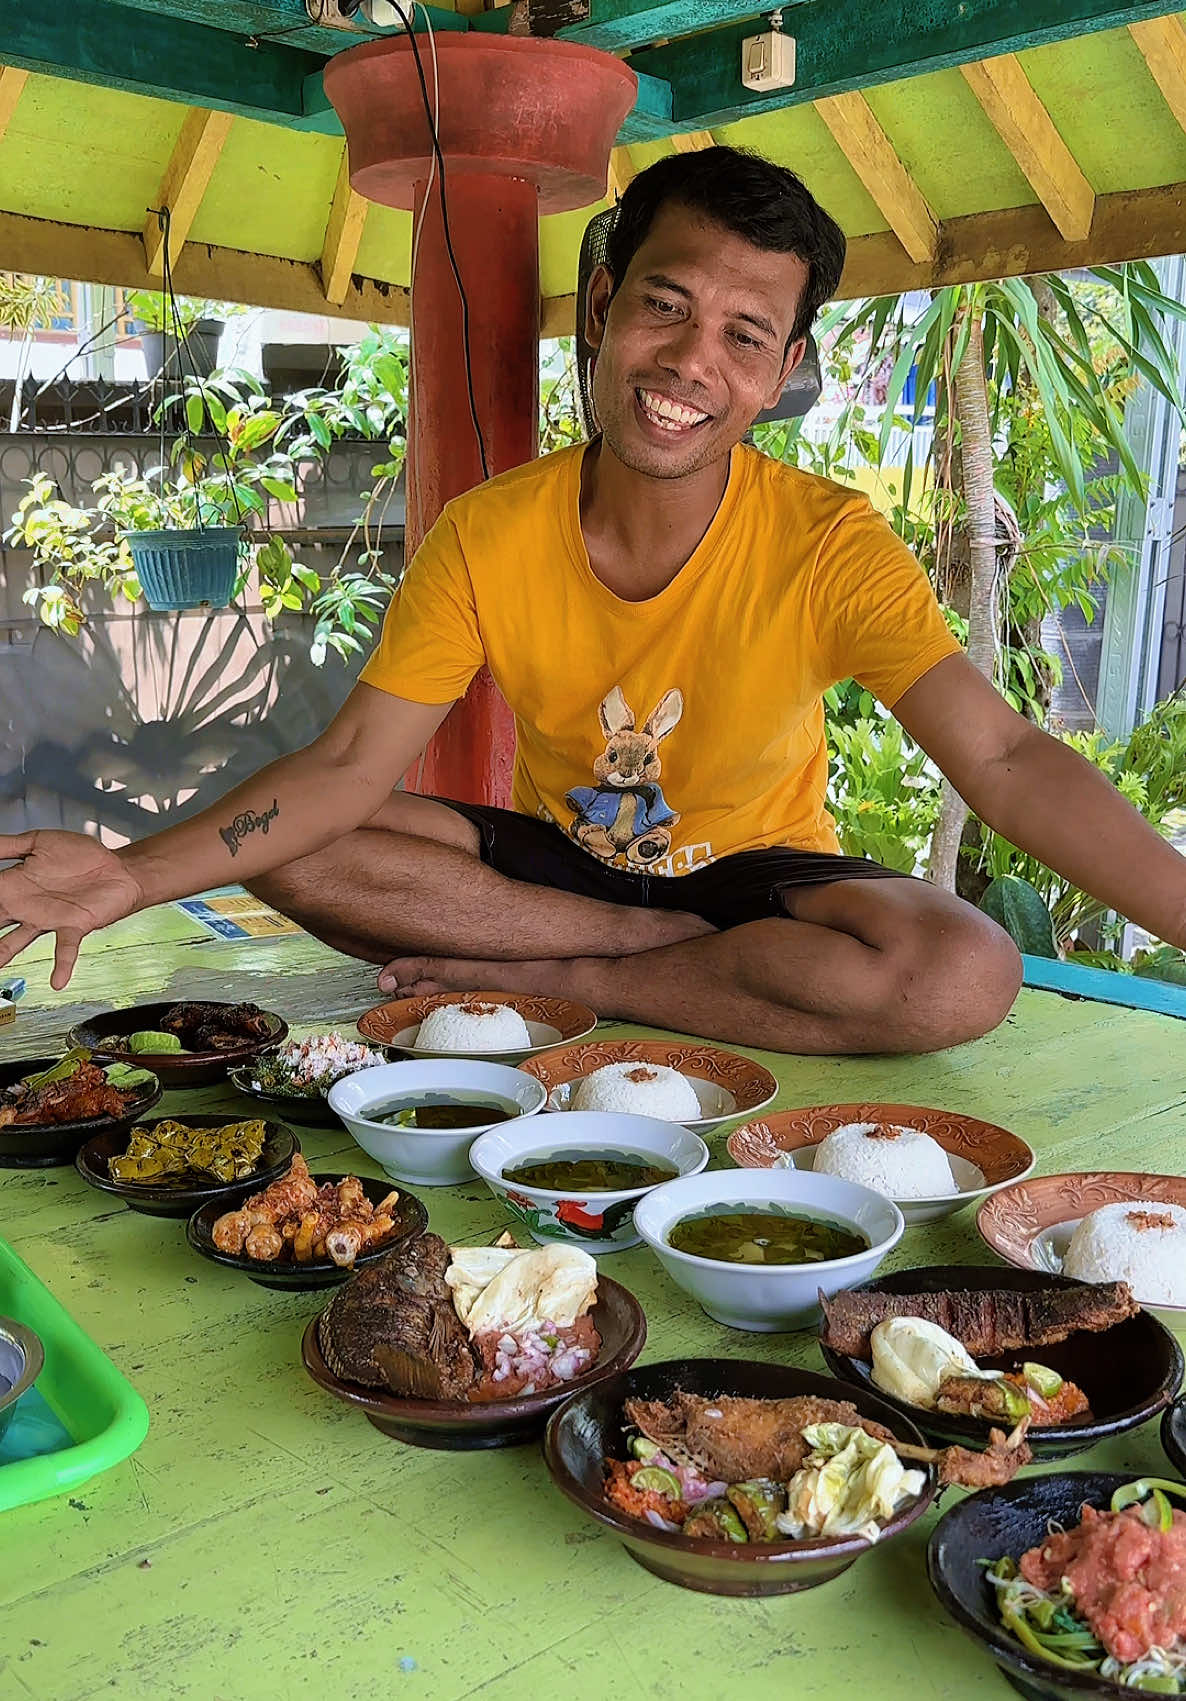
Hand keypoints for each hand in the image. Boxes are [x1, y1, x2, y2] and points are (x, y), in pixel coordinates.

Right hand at [0, 831, 144, 988]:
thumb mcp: (38, 842)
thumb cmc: (81, 856)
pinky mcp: (73, 925)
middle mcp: (26, 907)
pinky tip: (56, 982)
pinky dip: (61, 965)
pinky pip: (65, 949)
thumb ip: (8, 845)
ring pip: (16, 942)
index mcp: (14, 885)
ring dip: (3, 954)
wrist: (118, 867)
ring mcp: (47, 919)